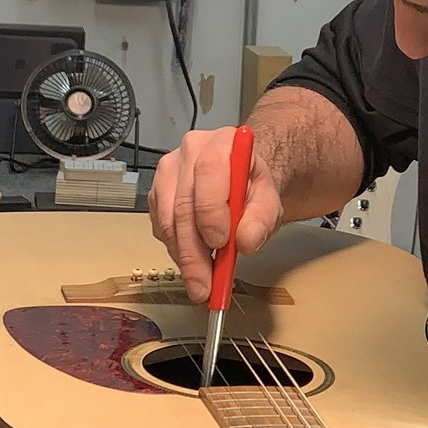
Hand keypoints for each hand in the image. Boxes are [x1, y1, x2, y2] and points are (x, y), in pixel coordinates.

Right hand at [147, 124, 284, 300]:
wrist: (240, 181)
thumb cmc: (252, 188)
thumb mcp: (269, 201)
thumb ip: (263, 219)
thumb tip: (246, 241)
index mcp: (222, 142)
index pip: (209, 171)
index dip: (211, 210)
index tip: (221, 244)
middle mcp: (190, 151)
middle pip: (183, 204)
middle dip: (194, 252)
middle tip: (205, 285)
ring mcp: (168, 171)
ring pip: (168, 221)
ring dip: (184, 257)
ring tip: (201, 282)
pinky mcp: (157, 194)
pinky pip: (160, 228)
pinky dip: (177, 250)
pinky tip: (194, 261)